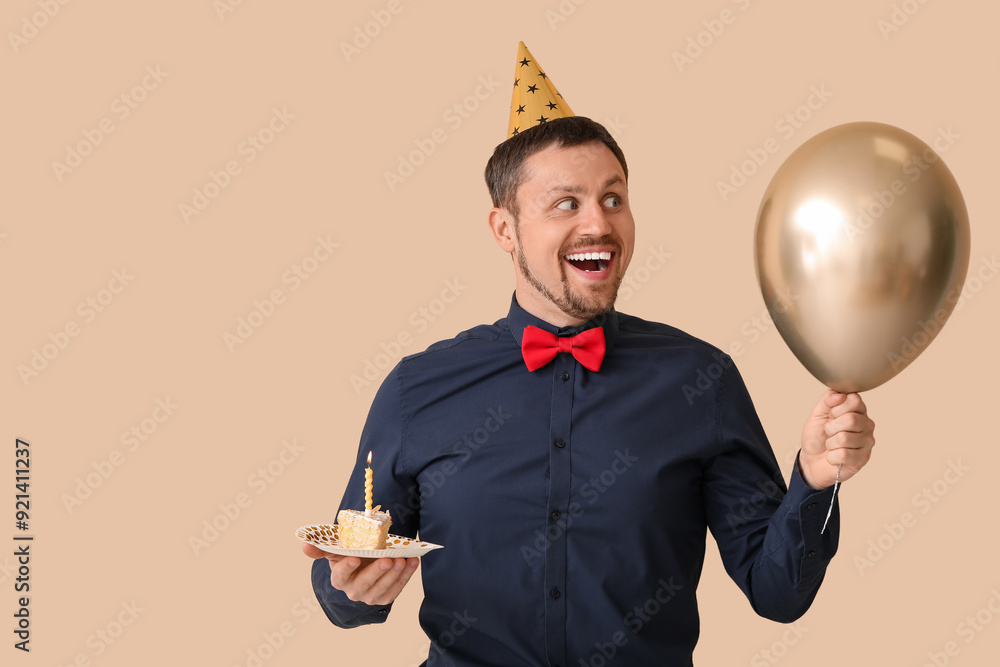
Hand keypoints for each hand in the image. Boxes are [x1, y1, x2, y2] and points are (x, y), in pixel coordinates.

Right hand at [302, 542, 419, 604]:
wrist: (363, 567)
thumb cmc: (349, 556)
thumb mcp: (336, 550)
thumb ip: (321, 548)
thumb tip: (304, 544)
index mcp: (339, 578)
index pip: (340, 575)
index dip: (347, 567)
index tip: (354, 558)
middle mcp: (353, 591)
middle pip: (364, 583)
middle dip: (376, 571)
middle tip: (387, 559)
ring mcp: (370, 596)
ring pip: (382, 588)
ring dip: (394, 574)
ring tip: (402, 560)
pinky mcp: (385, 597)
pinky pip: (397, 588)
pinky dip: (406, 576)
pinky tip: (412, 562)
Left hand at [799, 389, 875, 489]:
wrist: (811, 459)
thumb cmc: (817, 436)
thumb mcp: (817, 414)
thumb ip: (827, 400)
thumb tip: (839, 395)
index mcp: (857, 410)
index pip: (854, 400)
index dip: (836, 408)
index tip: (830, 416)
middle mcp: (866, 424)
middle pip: (850, 419)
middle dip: (831, 427)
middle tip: (829, 432)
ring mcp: (867, 442)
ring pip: (844, 438)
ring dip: (830, 443)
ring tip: (831, 444)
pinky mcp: (863, 458)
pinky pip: (844, 454)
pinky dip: (832, 456)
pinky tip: (835, 456)